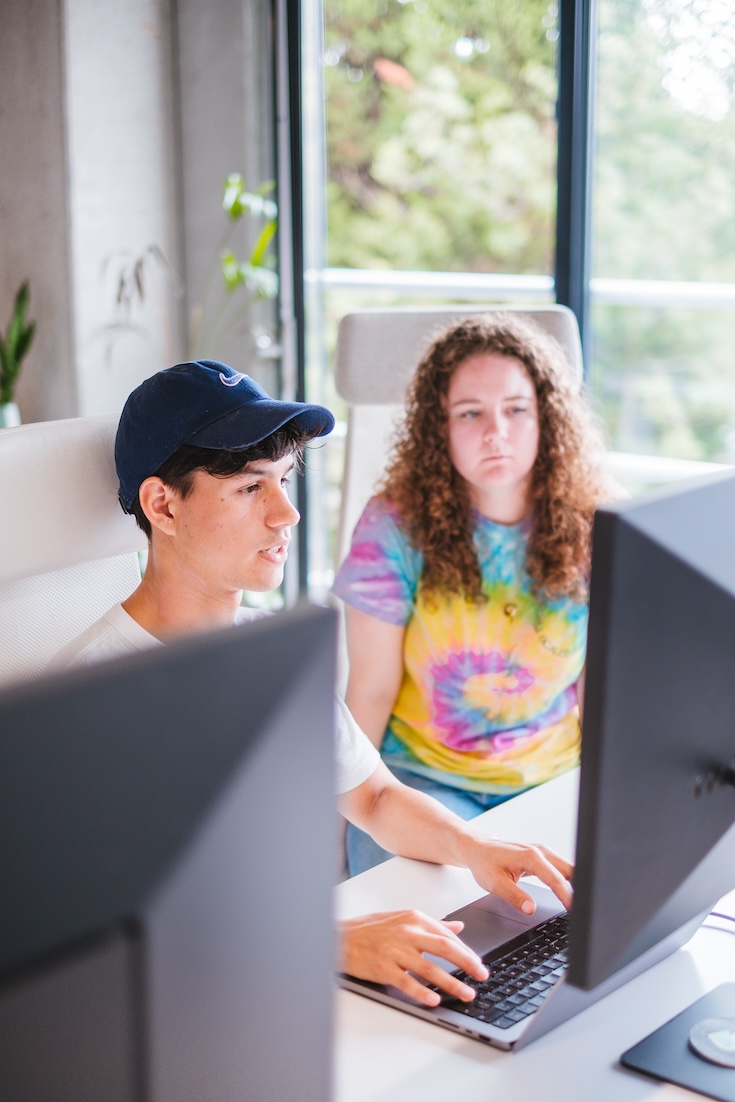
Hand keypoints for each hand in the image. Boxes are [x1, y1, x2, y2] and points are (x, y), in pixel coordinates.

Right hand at [339, 909, 488, 1006]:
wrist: (341, 938)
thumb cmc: (371, 929)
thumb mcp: (403, 918)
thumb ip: (432, 924)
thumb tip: (458, 927)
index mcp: (414, 918)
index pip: (447, 935)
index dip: (466, 951)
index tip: (478, 963)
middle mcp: (407, 932)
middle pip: (445, 948)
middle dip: (467, 963)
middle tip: (482, 975)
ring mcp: (395, 950)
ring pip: (430, 968)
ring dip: (451, 983)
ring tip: (466, 993)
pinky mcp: (384, 968)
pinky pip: (407, 982)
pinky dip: (422, 991)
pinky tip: (434, 999)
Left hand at [458, 835, 573, 913]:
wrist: (478, 849)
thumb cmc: (484, 863)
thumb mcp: (495, 883)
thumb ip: (514, 897)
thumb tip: (530, 909)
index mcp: (531, 857)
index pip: (556, 880)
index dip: (567, 896)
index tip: (575, 911)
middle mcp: (540, 852)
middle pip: (569, 871)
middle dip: (579, 890)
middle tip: (584, 911)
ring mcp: (543, 853)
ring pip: (568, 869)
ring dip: (575, 885)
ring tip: (580, 906)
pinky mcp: (542, 857)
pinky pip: (561, 869)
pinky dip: (567, 881)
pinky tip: (570, 894)